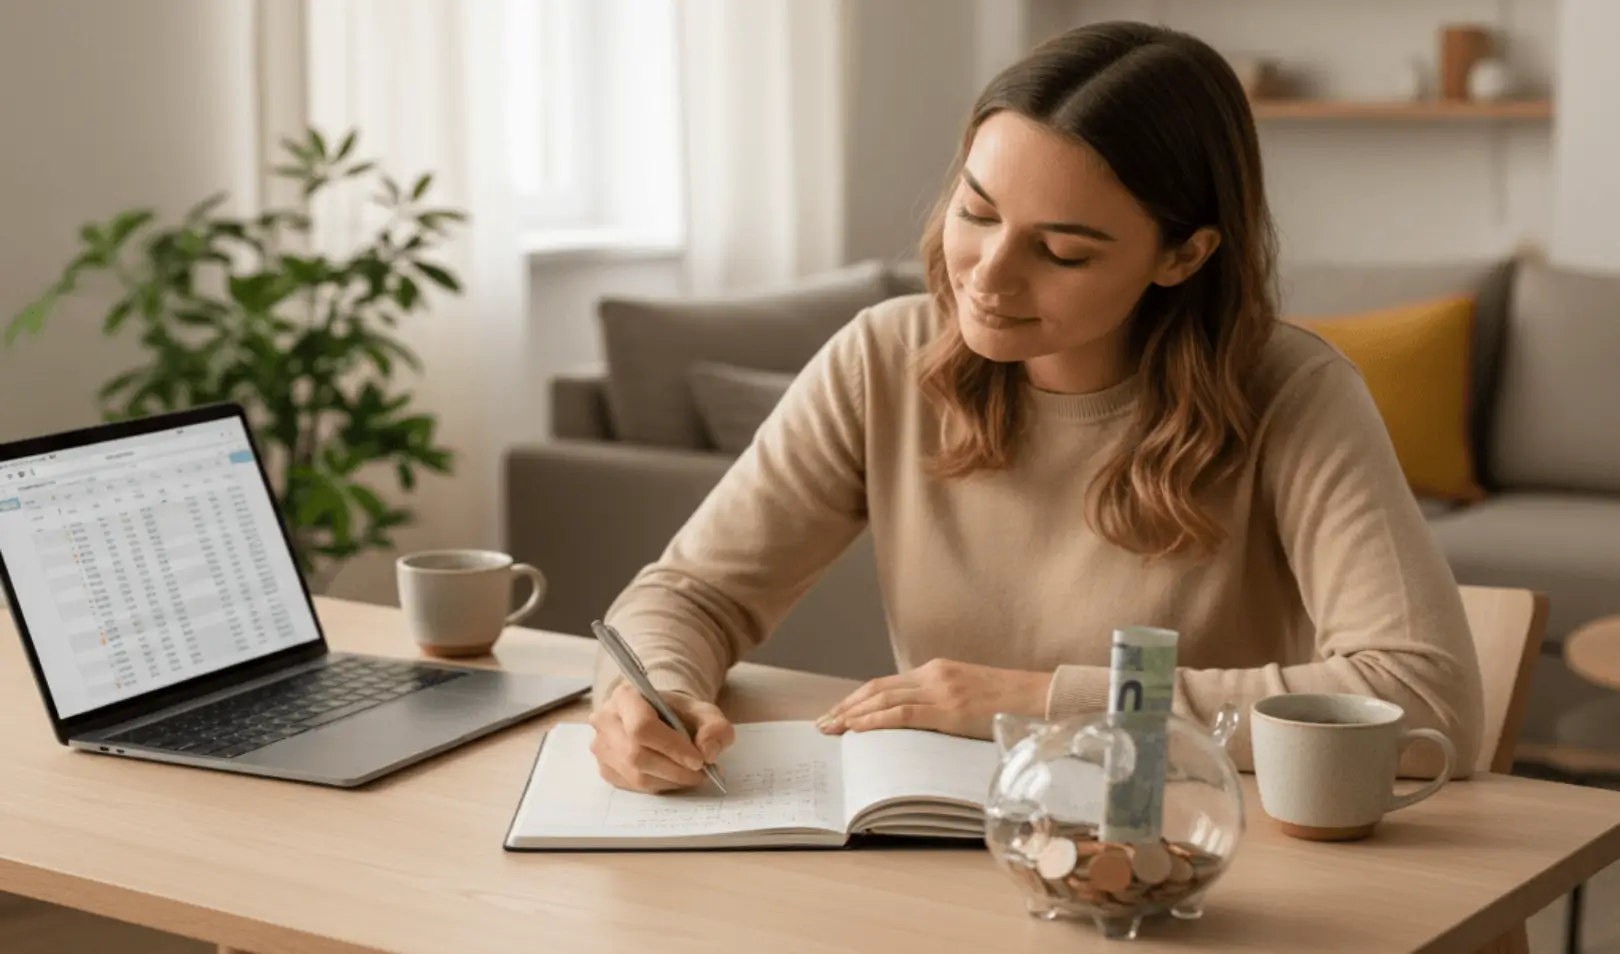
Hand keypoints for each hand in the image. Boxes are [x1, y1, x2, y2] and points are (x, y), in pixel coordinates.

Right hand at [588, 683, 735, 793]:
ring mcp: (601, 747)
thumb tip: (708, 753)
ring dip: (669, 780)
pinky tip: (673, 777)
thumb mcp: (704, 712)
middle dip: (674, 769)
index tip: (698, 760)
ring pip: (635, 775)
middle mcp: (605, 720)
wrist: (659, 717)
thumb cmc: (678, 713)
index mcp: (625, 697)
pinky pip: (632, 786)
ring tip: (691, 775)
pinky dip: (659, 785)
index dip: (672, 747)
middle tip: (701, 773)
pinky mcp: (604, 768)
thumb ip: (714, 727)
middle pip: (637, 755)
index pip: (642, 727)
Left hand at [814, 659, 1053, 738]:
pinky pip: (904, 714)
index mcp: (935, 670)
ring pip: (883, 699)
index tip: (835, 713)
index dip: (856, 698)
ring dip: (852, 715)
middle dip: (845, 707)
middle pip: (876, 688)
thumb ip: (939, 703)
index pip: (884, 683)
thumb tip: (911, 725)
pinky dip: (876, 721)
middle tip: (822, 724)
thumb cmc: (1007, 704)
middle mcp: (933, 675)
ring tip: (831, 729)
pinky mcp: (950, 709)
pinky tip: (858, 729)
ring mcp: (941, 690)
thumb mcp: (967, 696)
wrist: (1039, 698)